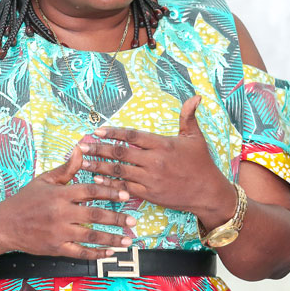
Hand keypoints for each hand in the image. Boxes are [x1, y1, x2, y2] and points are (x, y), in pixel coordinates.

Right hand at [1, 143, 136, 259]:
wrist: (3, 225)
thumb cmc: (26, 200)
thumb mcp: (45, 180)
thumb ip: (67, 168)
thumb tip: (81, 149)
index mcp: (60, 195)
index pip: (90, 191)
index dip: (110, 192)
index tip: (127, 194)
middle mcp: (61, 214)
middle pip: (94, 215)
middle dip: (117, 218)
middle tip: (133, 221)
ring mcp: (58, 232)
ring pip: (90, 236)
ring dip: (111, 238)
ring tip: (128, 240)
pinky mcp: (55, 248)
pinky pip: (80, 252)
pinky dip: (96, 253)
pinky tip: (110, 252)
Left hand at [78, 96, 235, 225]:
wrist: (207, 192)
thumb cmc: (202, 163)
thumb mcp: (195, 137)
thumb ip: (189, 116)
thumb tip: (195, 97)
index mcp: (163, 145)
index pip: (133, 136)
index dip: (114, 133)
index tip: (98, 131)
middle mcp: (154, 161)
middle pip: (120, 153)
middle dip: (99, 149)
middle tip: (82, 146)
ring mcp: (150, 178)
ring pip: (119, 171)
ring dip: (99, 166)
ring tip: (82, 162)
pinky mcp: (149, 194)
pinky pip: (125, 188)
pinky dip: (110, 184)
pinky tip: (98, 179)